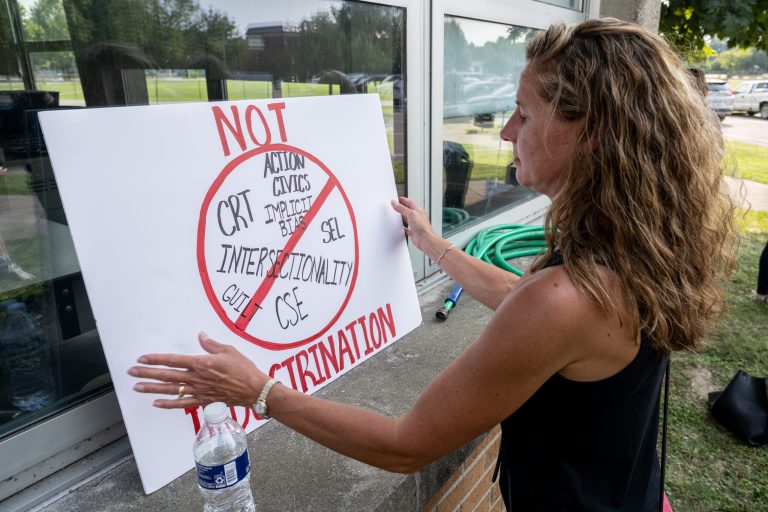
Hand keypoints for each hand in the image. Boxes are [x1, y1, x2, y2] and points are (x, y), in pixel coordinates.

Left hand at [129, 332, 267, 408]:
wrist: (254, 389)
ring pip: (170, 390)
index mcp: (201, 363)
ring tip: (137, 387)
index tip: (142, 358)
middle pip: (167, 376)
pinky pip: (182, 403)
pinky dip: (168, 404)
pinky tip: (156, 403)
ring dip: (152, 388)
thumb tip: (201, 335)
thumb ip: (211, 344)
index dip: (156, 359)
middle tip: (131, 372)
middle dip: (147, 373)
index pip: (173, 360)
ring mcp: (198, 390)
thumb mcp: (228, 350)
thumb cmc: (243, 368)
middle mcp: (196, 378)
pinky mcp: (203, 400)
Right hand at [390, 197, 439, 253]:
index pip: (410, 202)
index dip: (404, 200)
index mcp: (418, 210)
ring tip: (395, 215)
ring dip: (401, 217)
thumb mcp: (410, 214)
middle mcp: (417, 217)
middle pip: (408, 210)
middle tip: (395, 205)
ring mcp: (415, 224)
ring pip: (407, 219)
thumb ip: (402, 208)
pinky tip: (399, 227)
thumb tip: (395, 203)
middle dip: (401, 208)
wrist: (425, 239)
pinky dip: (402, 227)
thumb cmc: (422, 227)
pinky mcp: (413, 232)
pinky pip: (406, 228)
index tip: (397, 199)